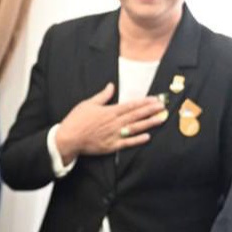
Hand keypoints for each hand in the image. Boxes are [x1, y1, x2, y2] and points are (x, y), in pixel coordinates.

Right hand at [53, 82, 167, 161]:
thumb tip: (111, 85)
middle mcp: (114, 123)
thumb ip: (102, 96)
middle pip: (136, 115)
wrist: (68, 138)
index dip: (144, 102)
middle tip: (163, 107)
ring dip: (149, 123)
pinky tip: (147, 137)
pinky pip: (127, 143)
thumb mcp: (88, 104)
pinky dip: (137, 140)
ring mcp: (113, 135)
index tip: (155, 99)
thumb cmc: (76, 120)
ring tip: (160, 119)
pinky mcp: (111, 146)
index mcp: (110, 111)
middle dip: (151, 111)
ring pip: (135, 128)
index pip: (131, 105)